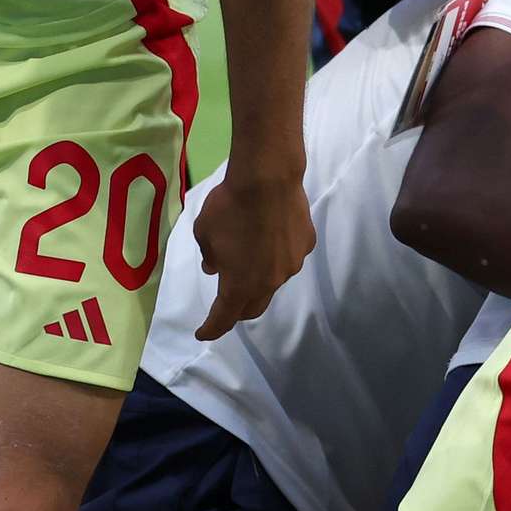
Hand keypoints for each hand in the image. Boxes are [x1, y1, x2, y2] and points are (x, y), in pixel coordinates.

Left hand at [186, 170, 311, 338]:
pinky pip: (289, 257)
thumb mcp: (204, 232)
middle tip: (226, 299)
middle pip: (253, 308)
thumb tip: (215, 267)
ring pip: (273, 281)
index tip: (203, 333)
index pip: (224, 319)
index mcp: (239, 284)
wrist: (268, 177)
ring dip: (259, 278)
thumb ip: (210, 256)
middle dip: (237, 309)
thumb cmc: (229, 206)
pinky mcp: (306, 244)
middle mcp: (269, 282)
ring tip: (251, 253)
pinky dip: (277, 254)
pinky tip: (273, 233)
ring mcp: (291, 264)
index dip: (212, 329)